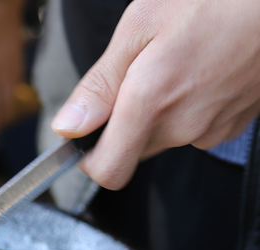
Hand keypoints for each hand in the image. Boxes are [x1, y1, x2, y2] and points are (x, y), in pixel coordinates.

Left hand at [52, 0, 259, 189]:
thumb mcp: (141, 25)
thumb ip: (100, 84)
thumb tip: (67, 128)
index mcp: (151, 103)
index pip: (108, 171)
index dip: (89, 158)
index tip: (85, 133)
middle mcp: (183, 126)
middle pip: (132, 150)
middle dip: (124, 122)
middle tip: (139, 74)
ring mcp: (213, 129)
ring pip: (164, 137)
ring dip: (158, 113)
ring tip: (176, 64)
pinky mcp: (235, 125)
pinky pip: (195, 128)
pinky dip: (189, 107)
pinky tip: (200, 71)